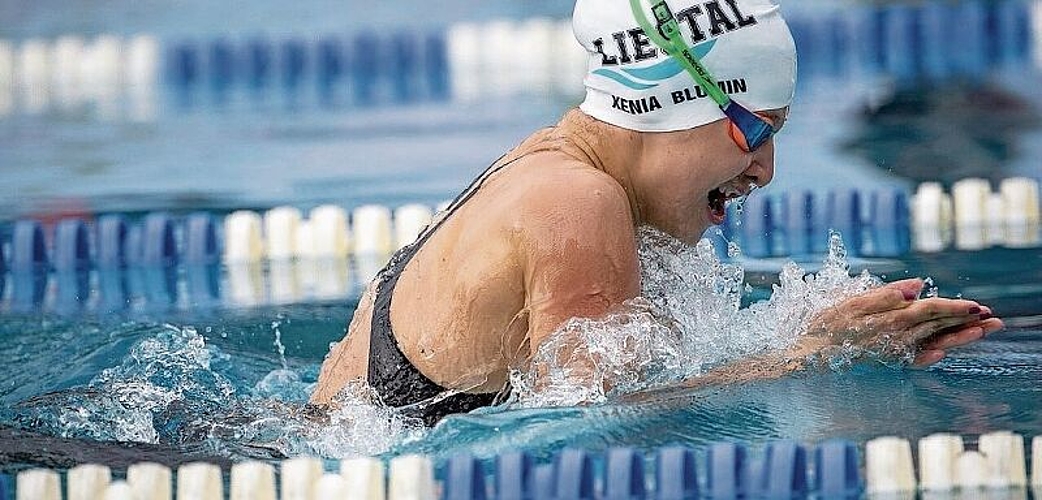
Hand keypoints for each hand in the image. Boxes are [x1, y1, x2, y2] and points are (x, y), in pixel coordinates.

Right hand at [802, 278, 1003, 366]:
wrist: (809, 354)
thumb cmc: (826, 325)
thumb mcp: (851, 303)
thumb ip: (885, 295)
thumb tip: (916, 286)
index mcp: (892, 319)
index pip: (931, 309)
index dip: (955, 306)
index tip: (978, 305)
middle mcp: (897, 336)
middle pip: (939, 326)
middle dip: (967, 322)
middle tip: (995, 319)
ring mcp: (893, 350)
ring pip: (933, 342)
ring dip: (960, 337)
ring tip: (983, 333)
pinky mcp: (885, 359)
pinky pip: (915, 359)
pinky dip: (932, 356)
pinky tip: (943, 353)